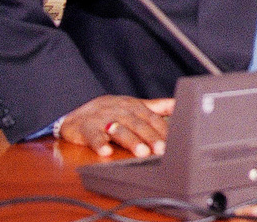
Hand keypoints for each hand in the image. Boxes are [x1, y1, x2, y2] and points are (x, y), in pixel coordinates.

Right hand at [58, 95, 173, 157]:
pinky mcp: (85, 129)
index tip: (175, 141)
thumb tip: (179, 103)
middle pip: (138, 124)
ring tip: (142, 153)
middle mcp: (120, 111)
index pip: (152, 118)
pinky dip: (100, 144)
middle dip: (150, 137)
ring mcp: (102, 119)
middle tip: (162, 150)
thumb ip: (156, 107)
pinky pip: (93, 137)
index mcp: (134, 106)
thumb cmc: (111, 112)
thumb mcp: (133, 106)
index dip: (163, 130)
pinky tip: (107, 152)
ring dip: (131, 141)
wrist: (76, 115)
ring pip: (119, 130)